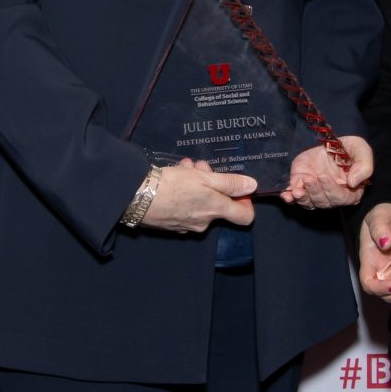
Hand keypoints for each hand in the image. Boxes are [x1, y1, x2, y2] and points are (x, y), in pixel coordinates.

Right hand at [140, 159, 256, 233]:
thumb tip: (252, 186)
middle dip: (213, 182)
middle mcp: (204, 223)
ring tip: (184, 167)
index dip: (246, 202)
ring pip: (200, 201)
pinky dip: (183, 192)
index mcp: (216, 211)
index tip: (238, 188)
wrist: (137, 196)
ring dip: (196, 182)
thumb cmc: (174, 186)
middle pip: (218, 203)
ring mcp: (186, 224)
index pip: (245, 217)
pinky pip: (185, 206)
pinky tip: (173, 177)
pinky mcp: (171, 222)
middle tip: (201, 167)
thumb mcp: (205, 178)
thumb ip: (230, 182)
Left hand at [280, 135, 374, 208]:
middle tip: (310, 179)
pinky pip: (294, 198)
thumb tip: (353, 182)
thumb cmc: (349, 148)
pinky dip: (289, 198)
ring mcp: (316, 192)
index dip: (331, 190)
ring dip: (302, 198)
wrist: (330, 142)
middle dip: (315, 191)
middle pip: (324, 202)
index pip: (342, 198)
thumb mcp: (361, 151)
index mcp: (350, 191)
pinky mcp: (302, 187)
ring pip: (309, 203)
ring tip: (297, 190)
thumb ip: (363, 166)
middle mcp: (332, 196)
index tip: (323, 176)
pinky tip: (286, 195)